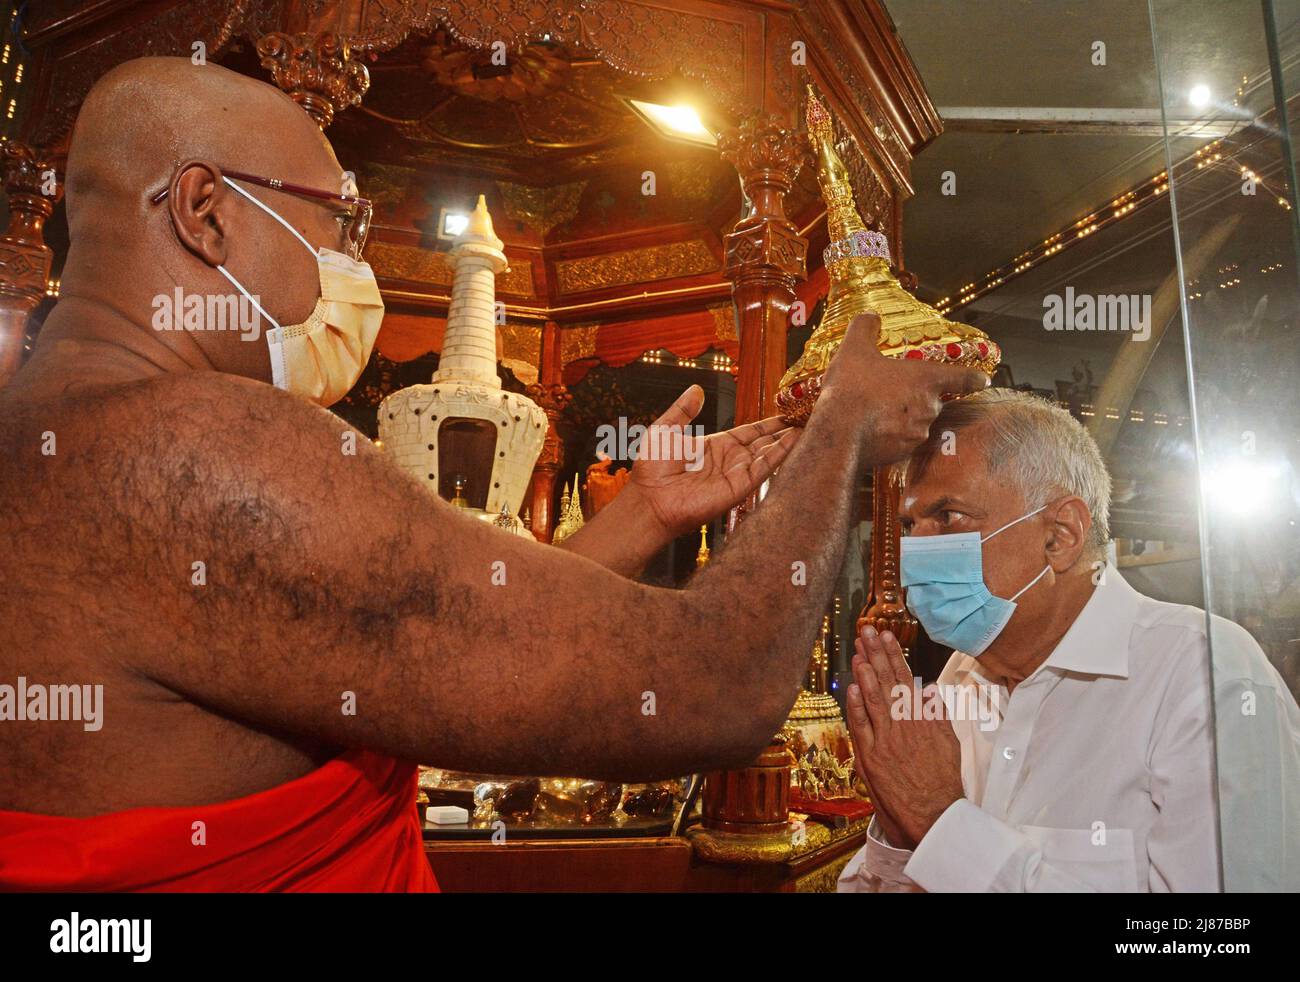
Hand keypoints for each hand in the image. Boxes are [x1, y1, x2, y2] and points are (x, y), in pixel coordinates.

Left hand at [627, 384, 800, 538]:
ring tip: (808, 426)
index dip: (769, 424)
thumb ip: (684, 409)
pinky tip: (794, 441)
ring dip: (788, 441)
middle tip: (807, 418)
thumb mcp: (667, 429)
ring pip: (769, 455)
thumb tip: (696, 389)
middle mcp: (730, 461)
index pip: (750, 433)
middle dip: (785, 432)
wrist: (649, 498)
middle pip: (765, 443)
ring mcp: (736, 474)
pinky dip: (780, 455)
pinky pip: (763, 469)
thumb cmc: (652, 470)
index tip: (787, 414)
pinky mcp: (738, 488)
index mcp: (716, 446)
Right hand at [817, 313, 988, 465]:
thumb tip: (869, 317)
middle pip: (933, 400)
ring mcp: (918, 432)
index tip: (982, 380)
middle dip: (917, 397)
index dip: (974, 377)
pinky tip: (870, 431)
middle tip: (891, 393)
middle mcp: (929, 406)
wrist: (838, 433)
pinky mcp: (903, 452)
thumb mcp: (854, 349)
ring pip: (917, 422)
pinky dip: (891, 437)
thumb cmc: (851, 389)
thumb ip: (865, 328)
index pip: (964, 377)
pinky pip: (902, 442)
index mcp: (926, 378)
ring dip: (903, 418)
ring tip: (875, 412)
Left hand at [846, 625, 963, 848]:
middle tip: (866, 631)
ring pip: (873, 699)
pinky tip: (851, 687)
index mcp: (922, 719)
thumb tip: (929, 689)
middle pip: (887, 682)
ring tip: (858, 650)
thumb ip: (936, 715)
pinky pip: (862, 727)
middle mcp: (904, 724)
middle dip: (875, 654)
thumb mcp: (948, 743)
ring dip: (864, 673)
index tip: (886, 635)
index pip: (905, 679)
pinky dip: (856, 706)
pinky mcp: (872, 757)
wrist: (935, 813)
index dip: (894, 655)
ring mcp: (886, 740)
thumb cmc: (942, 780)